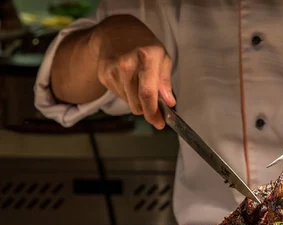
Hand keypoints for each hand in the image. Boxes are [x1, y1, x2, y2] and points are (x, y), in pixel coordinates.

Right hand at [89, 14, 174, 128]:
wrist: (115, 32)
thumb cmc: (144, 46)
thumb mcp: (162, 57)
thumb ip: (165, 82)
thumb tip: (170, 103)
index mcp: (146, 57)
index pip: (147, 93)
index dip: (153, 112)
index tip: (159, 123)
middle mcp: (127, 64)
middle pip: (137, 102)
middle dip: (148, 111)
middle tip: (155, 109)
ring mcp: (112, 70)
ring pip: (129, 103)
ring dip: (138, 102)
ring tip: (140, 85)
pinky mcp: (103, 75)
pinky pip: (120, 96)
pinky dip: (128, 95)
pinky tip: (129, 81)